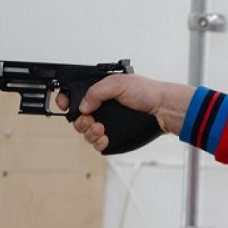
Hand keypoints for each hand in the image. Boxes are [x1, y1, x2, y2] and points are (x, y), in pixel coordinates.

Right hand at [56, 74, 193, 152]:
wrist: (163, 109)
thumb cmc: (146, 92)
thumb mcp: (119, 83)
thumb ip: (97, 91)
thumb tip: (83, 105)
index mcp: (99, 93)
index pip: (74, 98)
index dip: (65, 101)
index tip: (64, 105)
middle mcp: (101, 109)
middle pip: (77, 118)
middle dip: (79, 121)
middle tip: (91, 120)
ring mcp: (107, 124)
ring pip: (86, 133)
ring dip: (89, 132)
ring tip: (100, 128)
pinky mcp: (114, 137)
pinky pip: (98, 144)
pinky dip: (98, 142)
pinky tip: (105, 137)